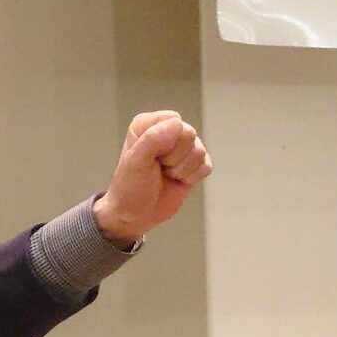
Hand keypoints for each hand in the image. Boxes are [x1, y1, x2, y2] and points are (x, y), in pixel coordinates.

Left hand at [92, 110, 211, 243]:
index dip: (165, 141)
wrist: (136, 215)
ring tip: (166, 175)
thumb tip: (178, 124)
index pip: (174, 120)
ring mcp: (182, 148)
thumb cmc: (130, 187)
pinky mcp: (194, 164)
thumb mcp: (135, 162)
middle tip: (159, 168)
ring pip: (199, 151)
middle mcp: (167, 131)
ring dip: (182, 170)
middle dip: (175, 157)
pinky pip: (206, 165)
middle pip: (190, 134)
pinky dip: (192, 177)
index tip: (150, 157)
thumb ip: (153, 139)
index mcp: (148, 124)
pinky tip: (177, 181)